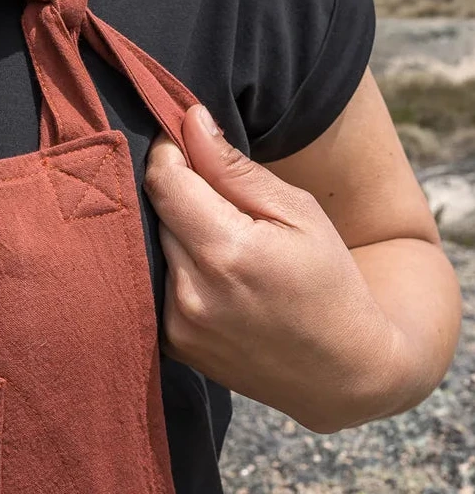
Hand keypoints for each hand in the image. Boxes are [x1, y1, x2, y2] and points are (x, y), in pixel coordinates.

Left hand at [144, 105, 407, 432]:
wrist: (340, 373)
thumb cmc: (329, 281)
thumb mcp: (297, 212)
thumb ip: (233, 167)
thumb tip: (190, 120)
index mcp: (226, 252)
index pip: (163, 179)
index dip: (170, 151)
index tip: (187, 142)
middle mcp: (191, 292)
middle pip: (157, 211)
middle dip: (178, 191)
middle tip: (218, 195)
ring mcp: (176, 324)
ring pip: (153, 244)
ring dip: (176, 229)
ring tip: (222, 238)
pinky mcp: (171, 344)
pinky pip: (156, 281)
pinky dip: (176, 265)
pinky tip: (213, 272)